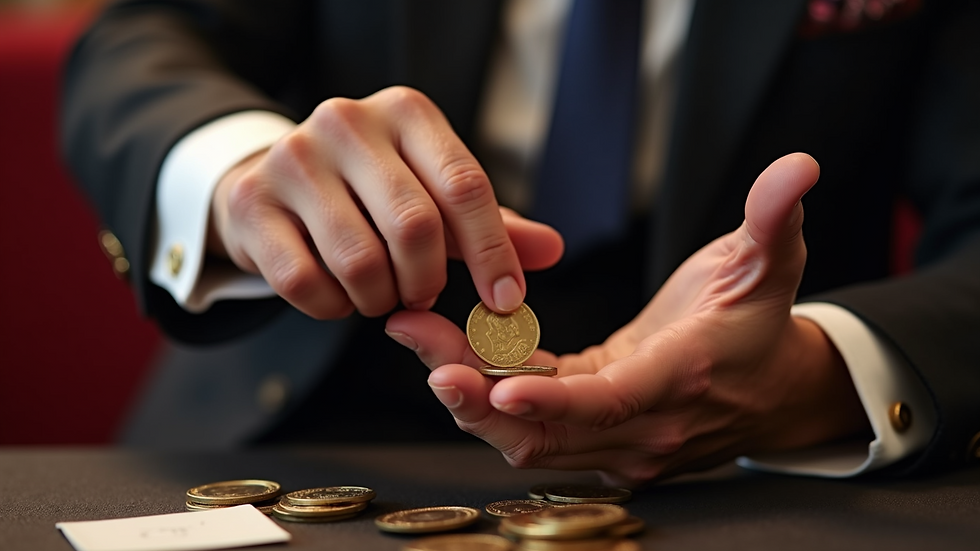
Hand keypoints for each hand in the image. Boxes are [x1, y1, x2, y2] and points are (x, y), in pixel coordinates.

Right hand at [208, 86, 562, 318]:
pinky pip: (307, 284)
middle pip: (415, 227)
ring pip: (360, 262)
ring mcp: (293, 158)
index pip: (465, 185)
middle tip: (423, 297)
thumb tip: (551, 250)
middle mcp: (347, 122)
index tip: (506, 301)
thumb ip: (490, 223)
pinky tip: (337, 295)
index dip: (493, 253)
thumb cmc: (368, 192)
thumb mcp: (433, 195)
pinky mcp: (252, 203)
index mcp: (405, 112)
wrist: (273, 181)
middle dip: (428, 282)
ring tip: (379, 293)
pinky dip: (333, 307)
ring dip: (379, 298)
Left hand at [386, 153, 870, 484]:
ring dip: (472, 397)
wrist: (773, 391)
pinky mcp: (599, 441)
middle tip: (421, 345)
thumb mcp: (770, 264)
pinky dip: (490, 396)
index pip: (612, 402)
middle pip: (550, 430)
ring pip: (531, 437)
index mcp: (682, 380)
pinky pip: (533, 424)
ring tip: (421, 339)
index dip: (553, 400)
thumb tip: (797, 167)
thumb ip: (774, 217)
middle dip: (478, 395)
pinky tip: (451, 352)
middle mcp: (646, 426)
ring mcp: (620, 443)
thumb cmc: (761, 327)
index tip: (496, 384)